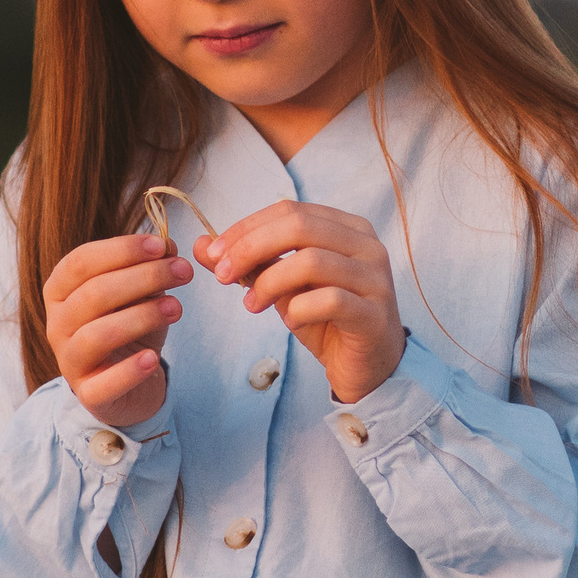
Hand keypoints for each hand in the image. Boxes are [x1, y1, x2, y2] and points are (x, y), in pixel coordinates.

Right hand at [44, 230, 191, 427]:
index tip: (162, 245)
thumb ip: (149, 269)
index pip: (82, 261)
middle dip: (143, 277)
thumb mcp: (139, 294)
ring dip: (142, 317)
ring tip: (177, 308)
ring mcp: (68, 360)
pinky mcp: (88, 394)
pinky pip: (104, 383)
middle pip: (94, 294)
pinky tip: (152, 358)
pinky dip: (130, 371)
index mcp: (60, 290)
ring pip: (97, 334)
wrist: (127, 383)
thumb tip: (168, 245)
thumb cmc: (129, 328)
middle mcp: (57, 324)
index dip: (121, 250)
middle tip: (184, 272)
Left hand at [198, 202, 404, 405]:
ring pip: (312, 261)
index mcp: (346, 228)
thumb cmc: (326, 321)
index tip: (214, 255)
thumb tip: (202, 246)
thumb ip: (249, 264)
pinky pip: (329, 301)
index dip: (246, 228)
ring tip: (251, 305)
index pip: (289, 210)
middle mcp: (366, 245)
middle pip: (299, 226)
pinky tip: (289, 322)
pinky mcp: (374, 314)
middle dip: (251, 248)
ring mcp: (375, 278)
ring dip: (269, 282)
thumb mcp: (282, 288)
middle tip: (222, 276)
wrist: (367, 367)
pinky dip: (298, 310)